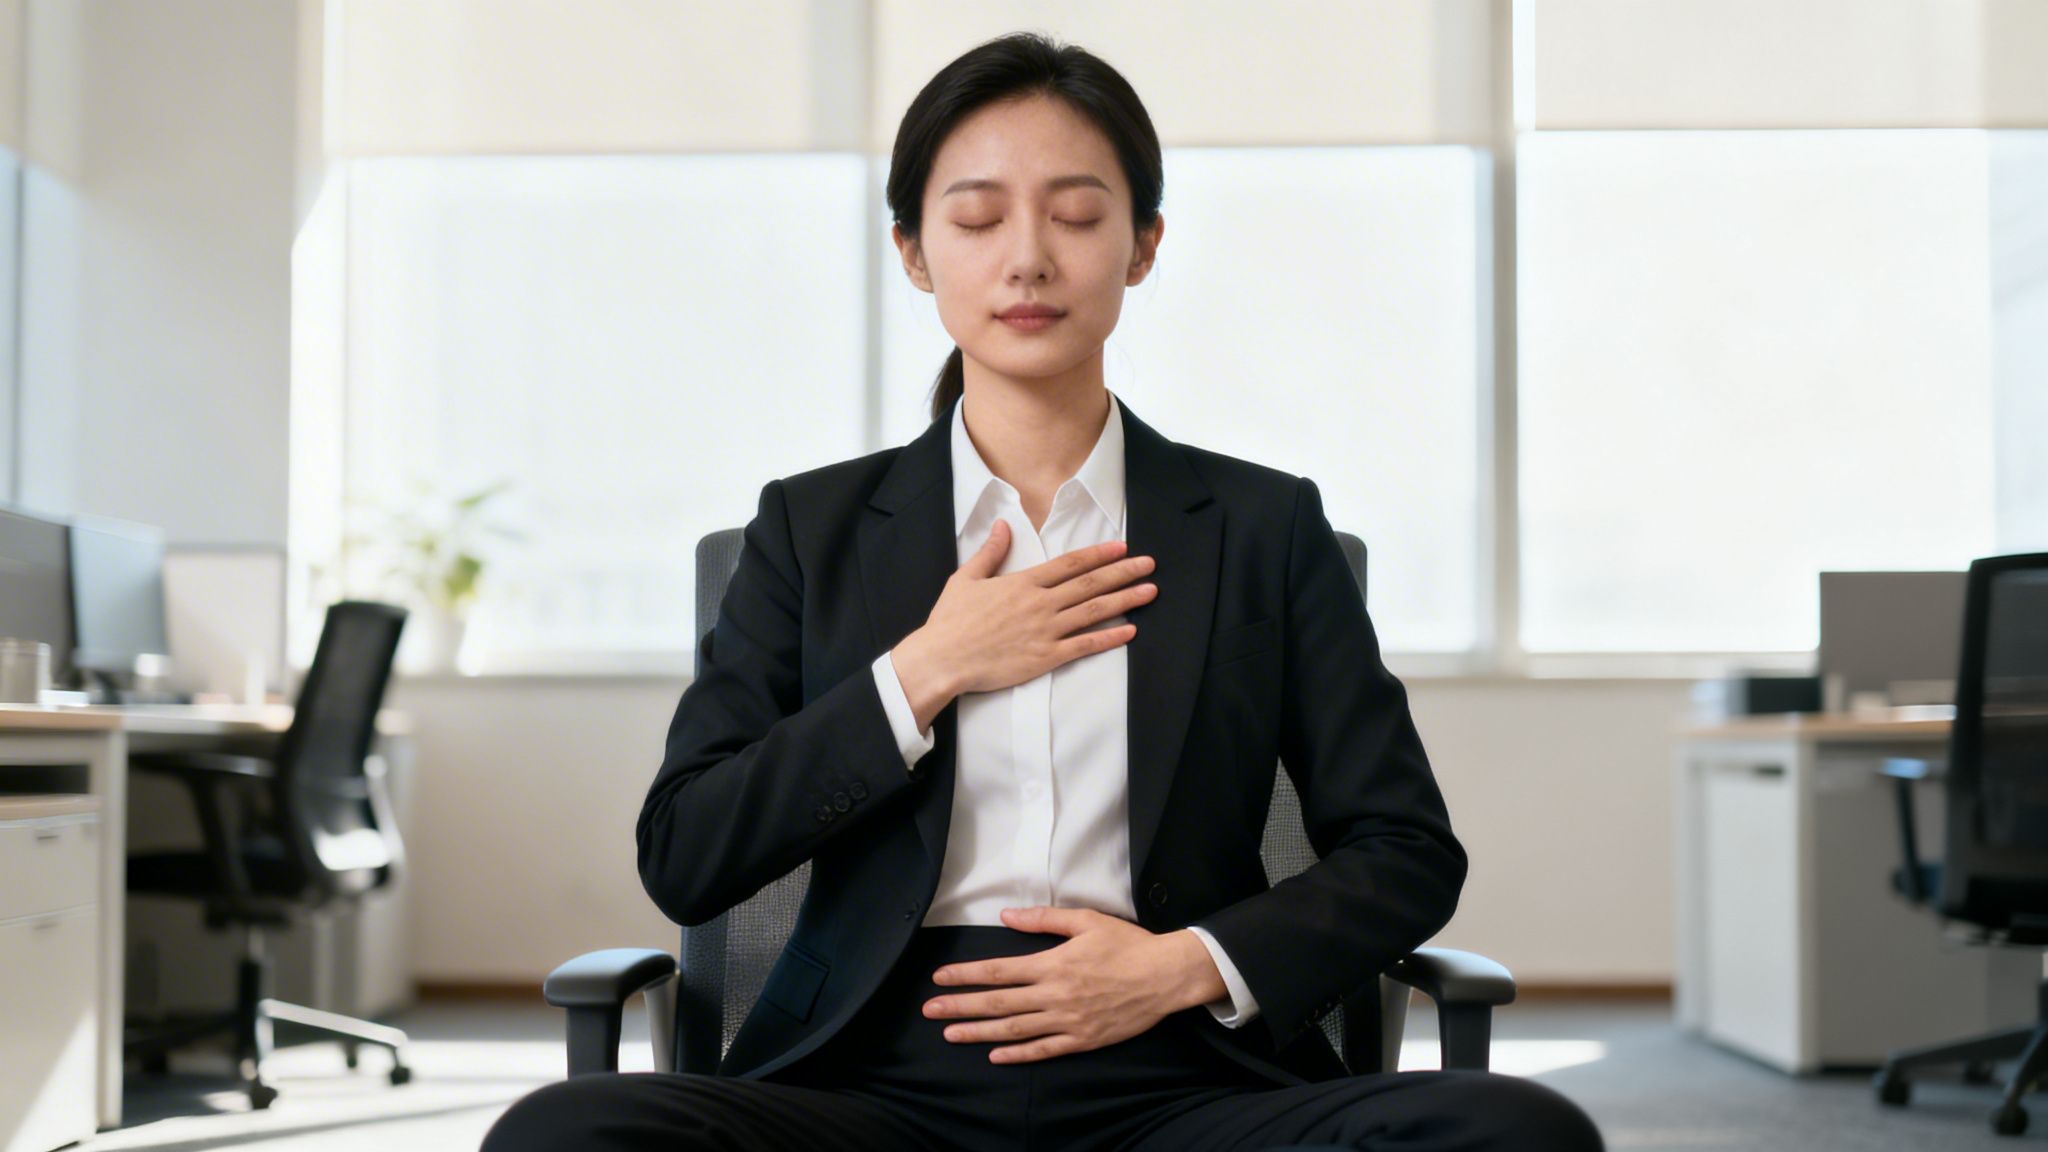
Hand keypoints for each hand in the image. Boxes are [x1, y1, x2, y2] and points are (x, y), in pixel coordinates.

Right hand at [892, 525, 1157, 729]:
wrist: (943, 659)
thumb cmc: (951, 621)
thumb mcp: (966, 578)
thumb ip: (990, 552)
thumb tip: (1001, 524)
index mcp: (1023, 582)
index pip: (1070, 564)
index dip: (1099, 554)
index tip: (1121, 548)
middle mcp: (1041, 603)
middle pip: (1090, 584)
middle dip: (1123, 572)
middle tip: (1149, 565)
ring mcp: (1046, 631)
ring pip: (1093, 611)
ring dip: (1124, 600)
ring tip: (1149, 591)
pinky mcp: (1046, 658)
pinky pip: (1084, 646)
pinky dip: (1109, 638)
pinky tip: (1130, 631)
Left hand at [920, 906, 1227, 1063]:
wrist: (1165, 976)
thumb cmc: (1127, 944)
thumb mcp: (1086, 920)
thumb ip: (1043, 919)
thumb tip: (1006, 916)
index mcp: (1052, 964)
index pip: (998, 971)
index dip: (965, 975)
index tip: (939, 979)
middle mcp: (1054, 995)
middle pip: (998, 1003)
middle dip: (960, 1007)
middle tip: (930, 1012)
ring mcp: (1067, 1021)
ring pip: (1014, 1030)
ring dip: (979, 1032)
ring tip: (951, 1035)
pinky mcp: (1082, 1039)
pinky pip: (1044, 1050)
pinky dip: (1018, 1055)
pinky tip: (995, 1055)